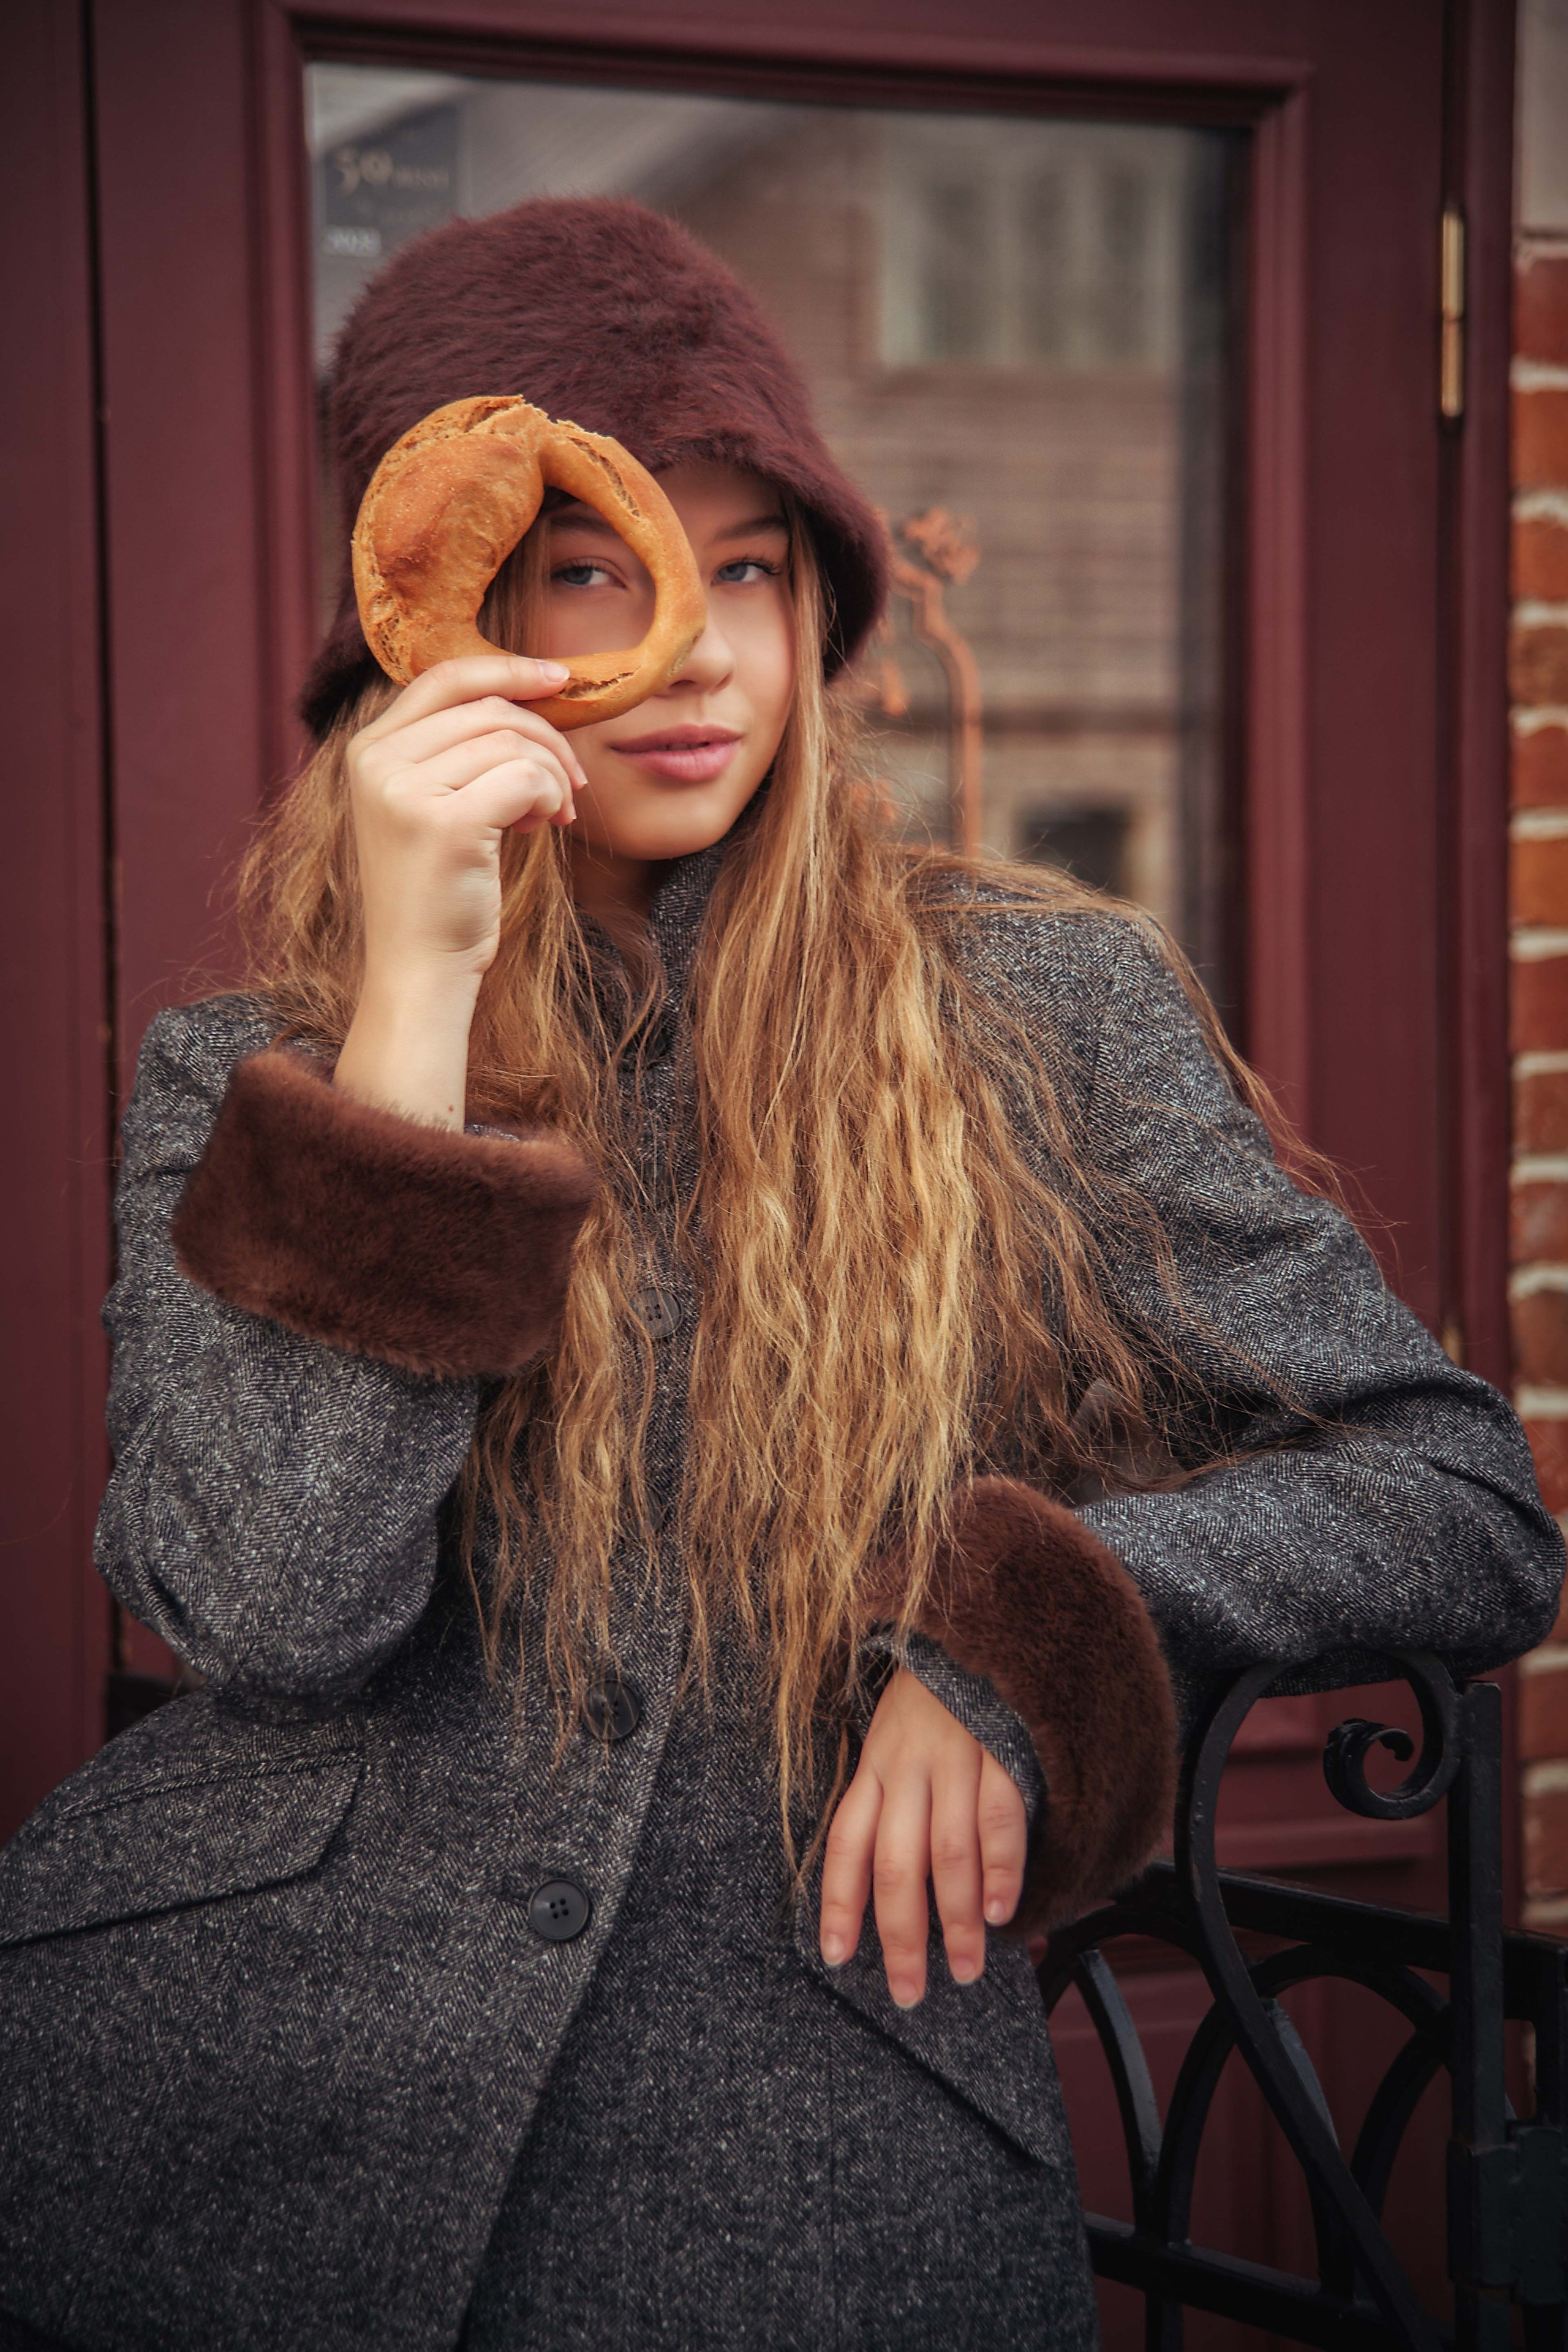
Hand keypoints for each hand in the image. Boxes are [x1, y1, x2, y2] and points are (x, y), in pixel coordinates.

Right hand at [334, 656, 587, 1127]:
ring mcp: (404, 790)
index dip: (506, 668)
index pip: (444, 678)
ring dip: (553, 775)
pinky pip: (525, 777)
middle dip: (547, 740)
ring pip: (512, 741)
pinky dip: (550, 797)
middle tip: (571, 786)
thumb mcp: (433, 808)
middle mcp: (377, 761)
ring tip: (554, 814)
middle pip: (489, 709)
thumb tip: (525, 702)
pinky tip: (547, 826)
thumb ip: (456, 754)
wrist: (420, 970)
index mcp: (368, 750)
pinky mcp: (443, 823)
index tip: (558, 678)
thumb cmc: (438, 894)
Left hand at [819, 1666, 1027, 2006]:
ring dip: (957, 1921)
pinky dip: (1001, 1869)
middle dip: (901, 1936)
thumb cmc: (935, 1693)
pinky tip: (1001, 1911)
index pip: (846, 1841)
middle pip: (896, 1863)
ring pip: (949, 1852)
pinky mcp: (1003, 1746)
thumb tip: (894, 1879)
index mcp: (875, 1763)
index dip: (837, 1901)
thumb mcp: (894, 1734)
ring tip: (964, 1970)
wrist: (975, 1614)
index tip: (834, 1956)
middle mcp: (908, 1764)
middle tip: (909, 1992)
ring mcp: (957, 1756)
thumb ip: (890, 1795)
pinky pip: (1001, 1817)